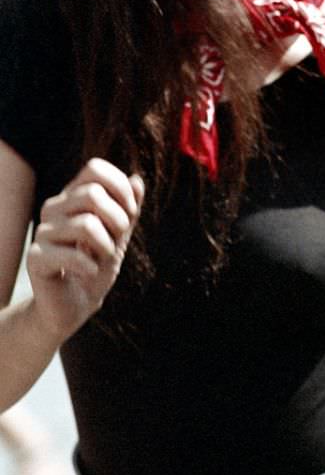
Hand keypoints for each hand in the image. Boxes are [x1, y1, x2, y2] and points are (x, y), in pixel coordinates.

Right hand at [27, 159, 143, 341]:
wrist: (75, 305)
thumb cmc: (96, 265)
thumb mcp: (119, 235)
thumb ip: (129, 208)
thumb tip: (137, 180)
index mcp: (72, 196)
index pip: (94, 169)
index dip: (120, 188)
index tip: (129, 212)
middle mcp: (54, 208)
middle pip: (93, 195)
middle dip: (118, 220)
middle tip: (116, 241)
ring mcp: (42, 232)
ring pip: (86, 224)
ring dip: (106, 246)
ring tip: (101, 258)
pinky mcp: (36, 258)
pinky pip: (72, 254)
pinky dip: (91, 266)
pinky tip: (89, 271)